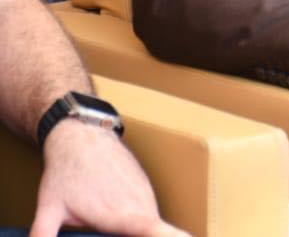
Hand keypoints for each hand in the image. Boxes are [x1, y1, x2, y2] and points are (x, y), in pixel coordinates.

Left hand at [32, 120, 186, 236]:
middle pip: (152, 231)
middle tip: (111, 229)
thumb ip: (43, 233)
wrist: (83, 134)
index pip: (154, 231)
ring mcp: (146, 193)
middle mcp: (140, 204)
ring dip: (139, 230)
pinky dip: (139, 219)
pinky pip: (148, 209)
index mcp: (121, 215)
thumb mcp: (48, 208)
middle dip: (142, 236)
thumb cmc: (67, 171)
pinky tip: (116, 214)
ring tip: (112, 221)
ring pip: (150, 221)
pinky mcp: (145, 184)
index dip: (171, 236)